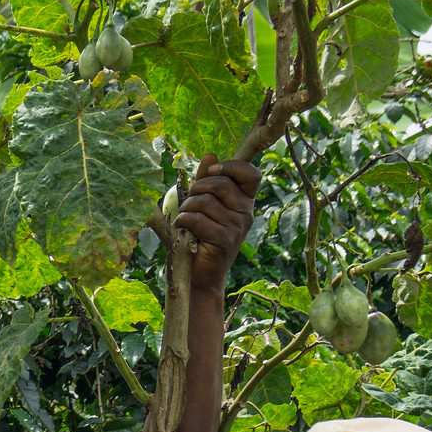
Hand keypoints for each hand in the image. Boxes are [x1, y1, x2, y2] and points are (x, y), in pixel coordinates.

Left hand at [176, 155, 262, 290]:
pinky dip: (183, 221)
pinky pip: (197, 219)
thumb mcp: (204, 206)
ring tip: (184, 219)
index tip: (212, 169)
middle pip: (221, 183)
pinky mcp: (224, 239)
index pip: (251, 174)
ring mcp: (237, 226)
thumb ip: (207, 182)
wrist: (200, 276)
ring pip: (205, 201)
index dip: (231, 166)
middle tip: (188, 201)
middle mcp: (245, 212)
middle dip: (197, 187)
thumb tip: (210, 155)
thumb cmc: (199, 239)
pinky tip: (180, 228)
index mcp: (244, 201)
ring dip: (187, 208)